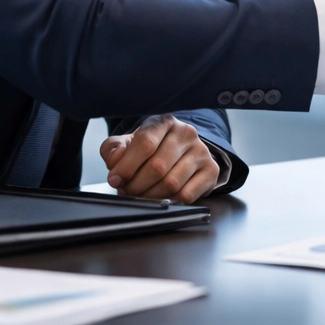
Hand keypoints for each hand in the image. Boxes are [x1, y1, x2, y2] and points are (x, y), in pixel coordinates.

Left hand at [101, 114, 220, 203]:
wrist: (181, 153)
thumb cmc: (150, 149)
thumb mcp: (127, 143)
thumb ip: (114, 148)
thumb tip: (115, 160)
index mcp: (164, 122)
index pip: (145, 143)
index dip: (127, 166)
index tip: (115, 179)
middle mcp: (186, 133)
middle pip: (157, 167)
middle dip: (136, 185)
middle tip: (128, 191)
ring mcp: (202, 151)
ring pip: (171, 183)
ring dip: (151, 196)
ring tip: (142, 194)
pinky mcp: (211, 170)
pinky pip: (187, 195)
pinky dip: (170, 202)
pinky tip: (162, 197)